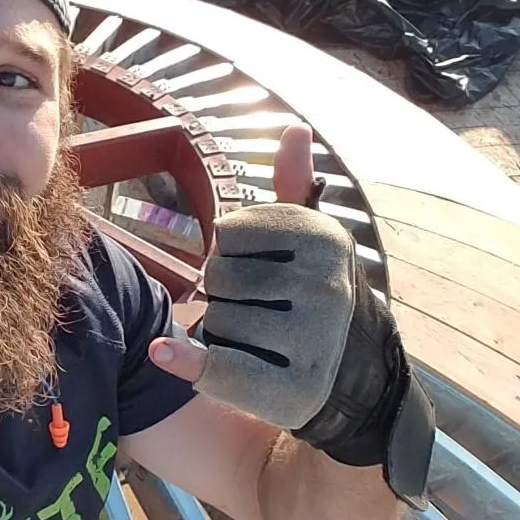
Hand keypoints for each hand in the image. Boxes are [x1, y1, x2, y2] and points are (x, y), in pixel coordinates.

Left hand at [148, 124, 433, 507]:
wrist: (358, 387)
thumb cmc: (319, 299)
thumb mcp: (315, 242)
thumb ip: (294, 190)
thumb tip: (294, 129)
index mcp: (326, 239)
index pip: (229, 232)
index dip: (234, 253)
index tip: (266, 272)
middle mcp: (323, 286)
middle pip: (218, 277)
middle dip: (227, 296)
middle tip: (263, 315)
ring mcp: (311, 340)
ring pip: (215, 321)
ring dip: (222, 334)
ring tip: (263, 344)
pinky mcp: (292, 391)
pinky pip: (219, 367)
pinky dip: (185, 361)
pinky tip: (161, 354)